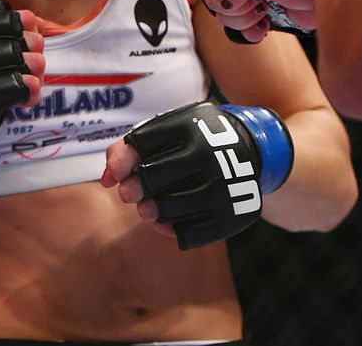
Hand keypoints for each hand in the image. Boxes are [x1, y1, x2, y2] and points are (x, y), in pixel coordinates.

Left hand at [103, 101, 293, 249]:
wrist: (255, 151)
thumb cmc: (200, 140)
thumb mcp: (175, 128)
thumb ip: (136, 144)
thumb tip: (106, 178)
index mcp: (193, 125)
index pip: (141, 144)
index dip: (122, 162)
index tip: (119, 173)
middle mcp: (211, 155)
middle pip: (151, 177)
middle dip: (133, 188)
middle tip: (131, 193)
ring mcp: (223, 188)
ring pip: (165, 210)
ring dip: (150, 211)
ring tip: (151, 206)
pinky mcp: (231, 217)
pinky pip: (186, 234)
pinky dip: (172, 230)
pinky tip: (174, 219)